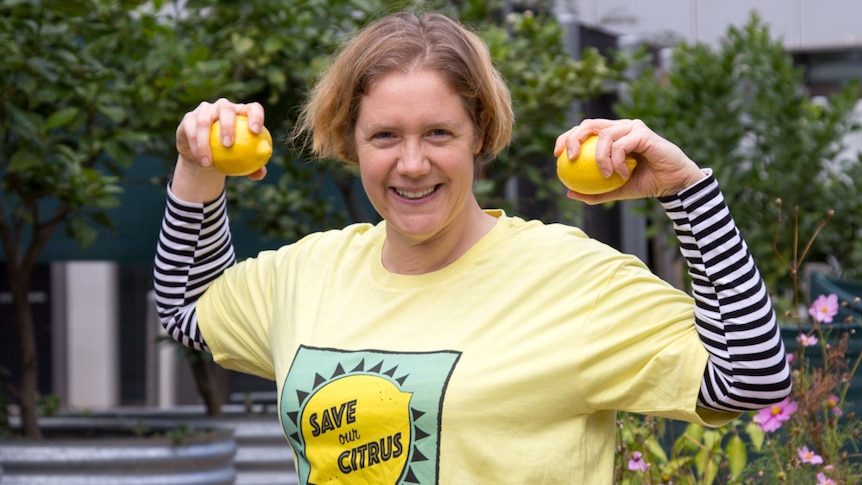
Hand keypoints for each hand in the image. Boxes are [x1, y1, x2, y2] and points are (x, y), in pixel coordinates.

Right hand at [175, 98, 267, 180]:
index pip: (253, 108)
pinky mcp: (189, 118)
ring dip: (205, 141)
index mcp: (242, 113)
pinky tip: (200, 160)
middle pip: (226, 109)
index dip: (256, 116)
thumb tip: (260, 173)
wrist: (205, 158)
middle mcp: (224, 107)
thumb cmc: (231, 159)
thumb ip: (254, 168)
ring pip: (204, 120)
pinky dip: (195, 146)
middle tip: (228, 145)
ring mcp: (205, 110)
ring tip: (209, 161)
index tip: (255, 131)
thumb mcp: (243, 164)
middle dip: (228, 125)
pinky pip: (191, 129)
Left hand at [553, 119, 705, 203]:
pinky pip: (621, 144)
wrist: (673, 185)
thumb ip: (594, 191)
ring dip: (601, 158)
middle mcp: (620, 127)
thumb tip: (569, 192)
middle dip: (574, 138)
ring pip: (605, 135)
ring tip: (607, 175)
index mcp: (612, 135)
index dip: (566, 137)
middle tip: (571, 158)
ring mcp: (632, 127)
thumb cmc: (645, 184)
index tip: (556, 155)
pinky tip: (621, 174)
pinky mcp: (644, 133)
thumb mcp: (615, 191)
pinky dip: (617, 161)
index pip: (583, 130)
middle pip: (589, 124)